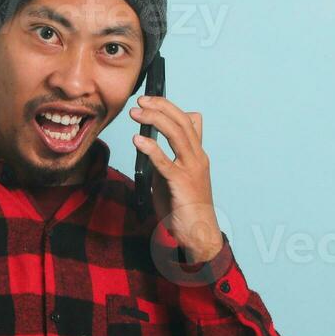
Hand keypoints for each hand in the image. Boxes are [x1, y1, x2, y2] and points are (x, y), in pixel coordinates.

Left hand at [130, 95, 223, 263]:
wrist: (198, 235)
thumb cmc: (184, 209)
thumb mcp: (174, 179)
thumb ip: (166, 160)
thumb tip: (149, 144)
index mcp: (197, 155)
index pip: (188, 121)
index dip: (169, 107)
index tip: (150, 100)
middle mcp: (197, 158)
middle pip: (182, 121)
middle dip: (160, 107)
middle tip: (140, 101)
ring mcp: (191, 169)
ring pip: (177, 134)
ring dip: (155, 119)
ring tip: (136, 113)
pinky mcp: (182, 183)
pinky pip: (165, 161)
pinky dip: (150, 148)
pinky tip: (137, 140)